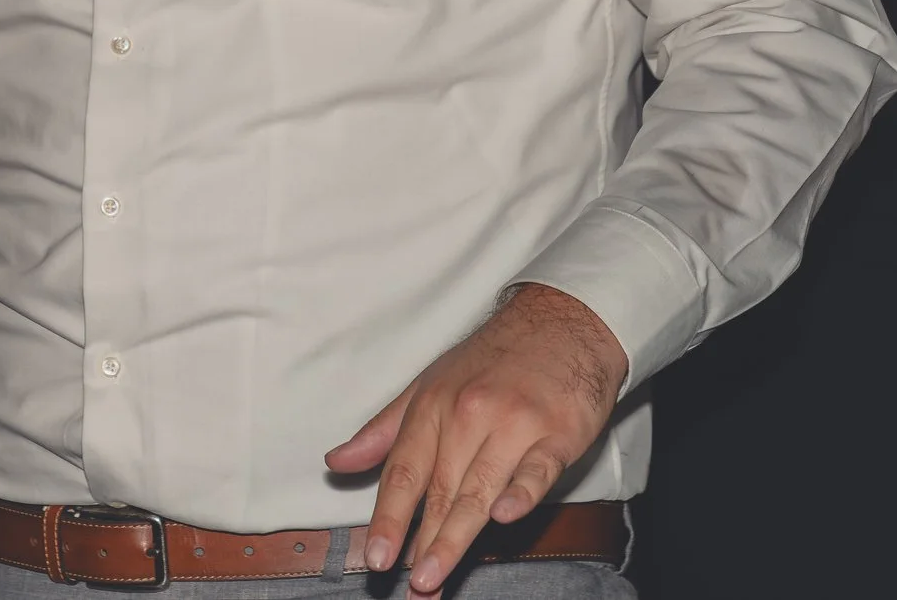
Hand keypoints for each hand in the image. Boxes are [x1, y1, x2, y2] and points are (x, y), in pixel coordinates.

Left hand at [324, 284, 625, 594]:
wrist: (561, 324)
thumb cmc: (491, 361)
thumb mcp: (429, 385)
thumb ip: (384, 432)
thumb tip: (335, 462)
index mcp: (432, 406)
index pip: (404, 471)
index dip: (388, 517)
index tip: (374, 557)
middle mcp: (468, 415)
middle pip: (439, 490)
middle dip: (422, 542)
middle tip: (411, 586)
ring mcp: (513, 424)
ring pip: (479, 488)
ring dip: (456, 537)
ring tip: (435, 576)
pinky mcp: (556, 432)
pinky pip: (536, 468)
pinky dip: (520, 491)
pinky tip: (503, 516)